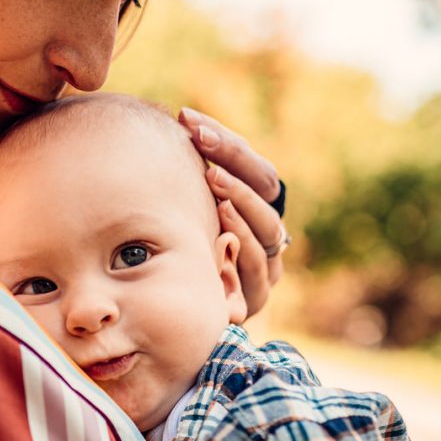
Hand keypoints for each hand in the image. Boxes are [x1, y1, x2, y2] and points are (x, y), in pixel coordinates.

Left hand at [179, 107, 288, 316]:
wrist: (181, 320)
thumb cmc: (178, 253)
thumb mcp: (184, 213)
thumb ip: (190, 180)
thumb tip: (169, 124)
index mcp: (260, 207)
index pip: (257, 168)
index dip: (227, 143)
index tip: (188, 120)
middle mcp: (271, 233)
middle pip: (267, 189)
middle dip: (234, 163)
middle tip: (201, 143)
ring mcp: (268, 266)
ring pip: (269, 227)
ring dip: (241, 200)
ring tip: (213, 179)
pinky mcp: (256, 298)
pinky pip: (258, 267)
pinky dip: (242, 242)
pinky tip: (220, 223)